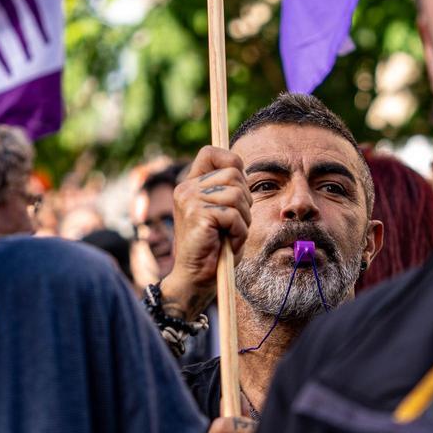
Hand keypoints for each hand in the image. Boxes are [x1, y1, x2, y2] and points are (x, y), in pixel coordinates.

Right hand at [158, 146, 250, 319]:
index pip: (211, 152)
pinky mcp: (198, 215)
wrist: (196, 280)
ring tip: (230, 236)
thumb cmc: (214, 249)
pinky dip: (239, 233)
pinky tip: (228, 244)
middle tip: (235, 224)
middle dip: (245, 200)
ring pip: (237, 195)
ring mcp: (191, 201)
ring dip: (243, 220)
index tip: (239, 183)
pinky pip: (234, 215)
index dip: (231, 161)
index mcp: (190, 185)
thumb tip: (242, 167)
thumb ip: (228, 190)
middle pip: (234, 174)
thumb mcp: (222, 213)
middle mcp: (187, 189)